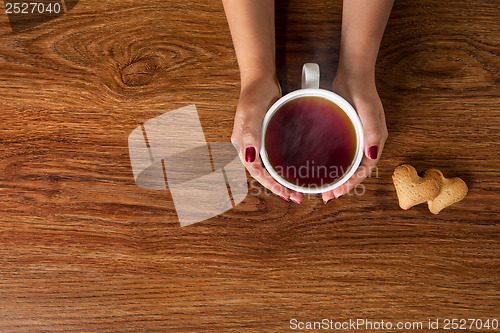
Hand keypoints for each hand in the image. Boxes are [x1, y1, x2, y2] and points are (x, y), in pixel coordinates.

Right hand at [231, 75, 303, 203]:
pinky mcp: (267, 137)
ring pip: (268, 167)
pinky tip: (293, 170)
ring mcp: (257, 142)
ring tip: (296, 189)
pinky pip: (274, 157)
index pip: (255, 171)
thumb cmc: (255, 93)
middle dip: (277, 187)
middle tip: (294, 197)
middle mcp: (249, 146)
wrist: (260, 79)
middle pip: (262, 173)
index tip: (284, 192)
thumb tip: (250, 157)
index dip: (269, 184)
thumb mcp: (252, 111)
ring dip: (281, 179)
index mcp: (242, 144)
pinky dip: (283, 167)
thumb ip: (250, 133)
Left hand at [322, 70, 387, 202]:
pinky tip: (320, 167)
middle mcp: (368, 142)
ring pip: (348, 163)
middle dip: (343, 185)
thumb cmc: (362, 90)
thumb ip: (372, 132)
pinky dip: (333, 163)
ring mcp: (357, 137)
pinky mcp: (347, 132)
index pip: (365, 169)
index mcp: (376, 141)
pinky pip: (341, 152)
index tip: (338, 192)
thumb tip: (373, 156)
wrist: (353, 74)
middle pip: (356, 170)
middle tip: (327, 196)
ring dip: (337, 176)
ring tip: (323, 188)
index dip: (352, 183)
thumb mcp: (367, 110)